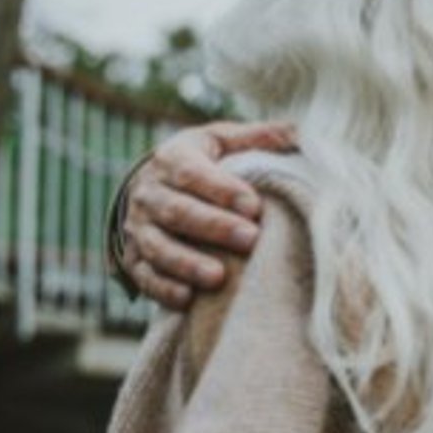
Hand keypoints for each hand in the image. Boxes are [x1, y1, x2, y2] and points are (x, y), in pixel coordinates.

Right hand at [120, 120, 296, 307]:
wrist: (151, 186)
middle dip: (213, 227)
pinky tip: (188, 299)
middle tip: (250, 239)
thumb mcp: (222, 141)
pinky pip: (144, 276)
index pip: (193, 173)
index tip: (254, 205)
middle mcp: (149, 193)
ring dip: (186, 263)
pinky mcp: (134, 258)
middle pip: (177, 211)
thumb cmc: (201, 162)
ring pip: (158, 247)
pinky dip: (163, 288)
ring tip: (218, 277)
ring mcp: (138, 228)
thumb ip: (257, 137)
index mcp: (171, 159)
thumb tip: (299, 133)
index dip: (222, 190)